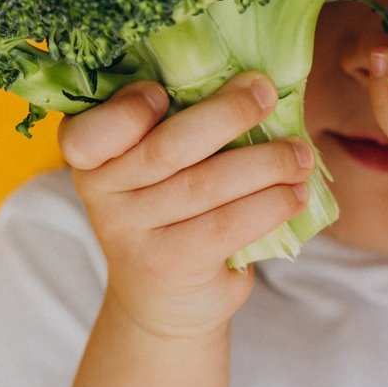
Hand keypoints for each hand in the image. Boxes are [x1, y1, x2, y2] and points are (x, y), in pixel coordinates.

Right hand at [59, 73, 315, 338]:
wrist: (161, 302)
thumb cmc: (168, 215)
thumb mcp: (153, 171)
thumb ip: (175, 129)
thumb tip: (251, 84)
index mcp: (91, 160)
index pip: (87, 134)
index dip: (125, 110)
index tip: (162, 92)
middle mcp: (104, 197)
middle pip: (168, 148)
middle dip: (226, 114)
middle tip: (266, 93)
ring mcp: (135, 236)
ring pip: (207, 184)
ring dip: (265, 163)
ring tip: (300, 156)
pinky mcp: (172, 265)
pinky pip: (228, 224)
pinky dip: (270, 204)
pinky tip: (295, 195)